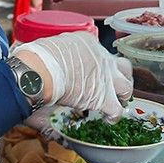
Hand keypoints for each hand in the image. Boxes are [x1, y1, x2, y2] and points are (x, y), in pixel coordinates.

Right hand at [13, 31, 132, 120]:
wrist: (38, 71)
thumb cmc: (37, 59)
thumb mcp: (50, 49)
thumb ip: (54, 54)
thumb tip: (41, 56)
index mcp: (87, 43)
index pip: (100, 53)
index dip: (98, 65)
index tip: (92, 72)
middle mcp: (101, 58)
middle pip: (122, 66)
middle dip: (121, 76)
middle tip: (114, 85)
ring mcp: (105, 78)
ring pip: (126, 87)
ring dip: (122, 96)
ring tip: (117, 104)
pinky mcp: (103, 98)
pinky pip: (116, 109)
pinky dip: (113, 116)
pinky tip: (108, 119)